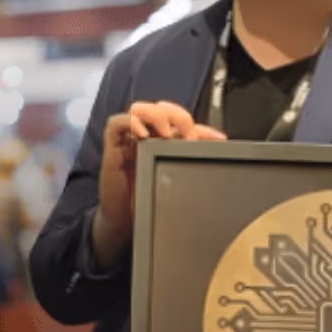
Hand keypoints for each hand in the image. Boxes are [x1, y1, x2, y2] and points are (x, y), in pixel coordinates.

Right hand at [92, 101, 224, 266]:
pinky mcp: (113, 146)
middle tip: (189, 137)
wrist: (123, 222)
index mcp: (161, 144)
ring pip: (140, 109)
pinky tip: (143, 134)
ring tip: (166, 132)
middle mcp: (146, 139)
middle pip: (162, 110)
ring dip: (157, 115)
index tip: (218, 139)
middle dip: (180, 118)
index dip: (202, 128)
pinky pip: (117, 123)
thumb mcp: (173, 187)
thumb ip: (187, 174)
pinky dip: (131, 122)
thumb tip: (214, 170)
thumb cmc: (145, 204)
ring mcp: (128, 140)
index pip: (183, 126)